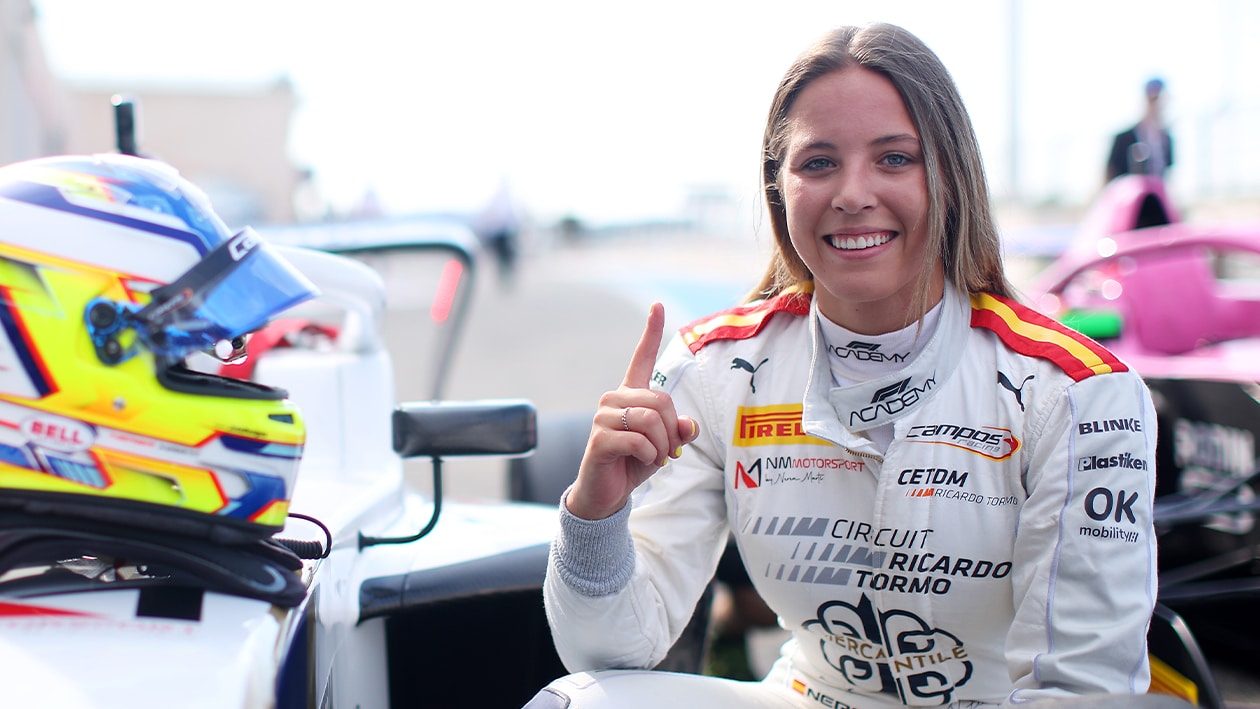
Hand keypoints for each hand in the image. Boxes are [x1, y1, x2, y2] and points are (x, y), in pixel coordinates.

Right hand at [565, 302, 699, 519]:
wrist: (606, 493)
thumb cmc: (635, 464)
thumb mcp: (665, 446)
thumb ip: (679, 432)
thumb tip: (689, 425)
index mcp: (631, 394)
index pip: (643, 357)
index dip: (652, 331)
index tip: (658, 305)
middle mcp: (615, 398)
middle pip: (661, 401)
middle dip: (672, 431)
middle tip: (669, 451)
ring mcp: (603, 416)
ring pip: (650, 419)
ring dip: (662, 445)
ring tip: (656, 457)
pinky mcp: (599, 438)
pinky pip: (639, 440)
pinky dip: (650, 455)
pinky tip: (644, 462)